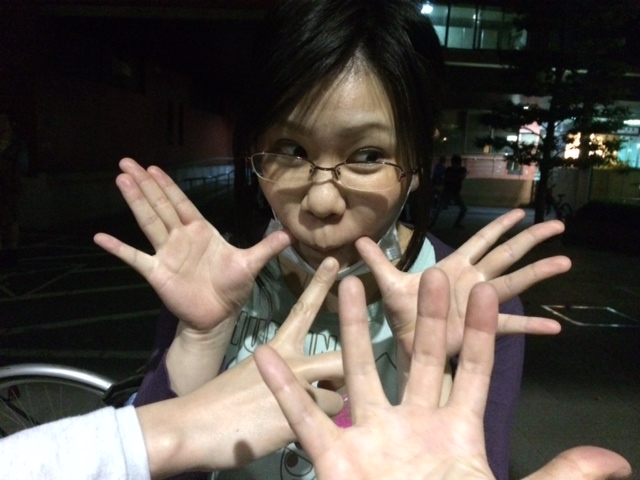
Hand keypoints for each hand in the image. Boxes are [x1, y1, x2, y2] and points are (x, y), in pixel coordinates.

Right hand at [94, 158, 292, 331]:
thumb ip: (267, 247)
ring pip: (148, 222)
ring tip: (120, 180)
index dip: (167, 185)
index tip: (152, 168)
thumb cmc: (232, 287)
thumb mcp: (251, 263)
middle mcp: (180, 237)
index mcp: (201, 230)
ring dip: (134, 202)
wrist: (218, 316)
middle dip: (145, 184)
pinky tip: (100, 237)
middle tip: (126, 162)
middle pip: (160, 205)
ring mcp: (166, 253)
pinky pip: (134, 257)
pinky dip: (118, 248)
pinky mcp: (157, 272)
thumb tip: (291, 234)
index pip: (181, 202)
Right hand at [137, 257, 343, 476]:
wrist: (192, 426)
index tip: (335, 262)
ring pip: (338, 396)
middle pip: (340, 358)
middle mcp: (292, 364)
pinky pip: (324, 424)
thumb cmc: (220, 403)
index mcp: (278, 349)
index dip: (320, 285)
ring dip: (327, 407)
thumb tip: (311, 384)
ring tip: (307, 418)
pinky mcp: (297, 419)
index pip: (303, 310)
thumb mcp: (253, 376)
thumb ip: (284, 374)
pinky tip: (291, 433)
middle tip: (344, 378)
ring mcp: (296, 391)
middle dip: (348, 367)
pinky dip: (316, 431)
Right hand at [254, 269, 631, 479]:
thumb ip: (559, 477)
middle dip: (425, 316)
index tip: (482, 289)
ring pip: (361, 372)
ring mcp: (372, 436)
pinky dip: (285, 388)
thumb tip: (617, 458)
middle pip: (419, 357)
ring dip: (355, 331)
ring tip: (350, 286)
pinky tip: (267, 356)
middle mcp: (414, 423)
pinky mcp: (334, 458)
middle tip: (428, 272)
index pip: (472, 370)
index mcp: (458, 431)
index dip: (478, 331)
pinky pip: (304, 417)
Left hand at [357, 209, 569, 357]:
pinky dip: (531, 326)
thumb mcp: (390, 284)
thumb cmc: (401, 315)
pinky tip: (554, 327)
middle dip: (530, 239)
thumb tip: (358, 238)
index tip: (522, 211)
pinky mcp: (481, 328)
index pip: (481, 241)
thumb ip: (378, 261)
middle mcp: (472, 281)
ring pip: (514, 283)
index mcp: (454, 267)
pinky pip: (509, 325)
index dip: (500, 226)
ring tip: (565, 262)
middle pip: (506, 255)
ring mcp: (480, 304)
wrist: (404, 346)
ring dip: (538, 272)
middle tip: (558, 226)